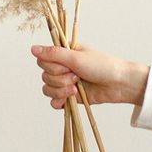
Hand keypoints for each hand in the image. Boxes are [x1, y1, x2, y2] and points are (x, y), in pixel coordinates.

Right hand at [31, 44, 148, 109]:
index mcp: (63, 54)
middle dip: (60, 79)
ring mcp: (65, 82)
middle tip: (77, 76)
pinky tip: (71, 98)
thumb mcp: (76, 58)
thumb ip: (53, 54)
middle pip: (45, 76)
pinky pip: (54, 102)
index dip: (52, 66)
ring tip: (77, 88)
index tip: (67, 66)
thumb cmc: (102, 66)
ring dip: (61, 90)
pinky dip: (60, 101)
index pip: (43, 61)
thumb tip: (32, 49)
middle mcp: (62, 67)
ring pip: (48, 89)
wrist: (119, 84)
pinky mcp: (70, 97)